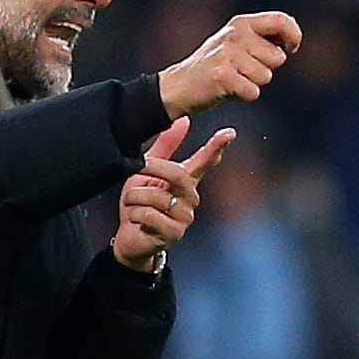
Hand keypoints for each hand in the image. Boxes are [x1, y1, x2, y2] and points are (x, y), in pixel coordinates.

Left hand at [112, 115, 232, 271]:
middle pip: (179, 175)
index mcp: (185, 182)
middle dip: (153, 168)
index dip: (216, 147)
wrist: (129, 239)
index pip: (205, 162)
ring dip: (136, 196)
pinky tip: (137, 221)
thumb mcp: (146, 173)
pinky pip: (150, 214)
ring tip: (132, 204)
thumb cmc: (139, 205)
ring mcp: (184, 218)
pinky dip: (136, 214)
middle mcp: (190, 199)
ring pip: (157, 195)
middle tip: (137, 168)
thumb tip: (183, 120)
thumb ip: (164, 148)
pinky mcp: (174, 234)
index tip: (229, 133)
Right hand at [160, 12, 300, 115]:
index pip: (282, 21)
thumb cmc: (215, 66)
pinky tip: (227, 90)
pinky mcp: (222, 76)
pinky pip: (253, 92)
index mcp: (241, 23)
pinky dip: (243, 97)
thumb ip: (262, 39)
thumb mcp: (236, 43)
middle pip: (278, 58)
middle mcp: (235, 35)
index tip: (291, 49)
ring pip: (266, 77)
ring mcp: (228, 54)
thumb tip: (291, 41)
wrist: (180, 85)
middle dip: (267, 70)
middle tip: (242, 71)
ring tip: (233, 79)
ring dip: (253, 84)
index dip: (294, 36)